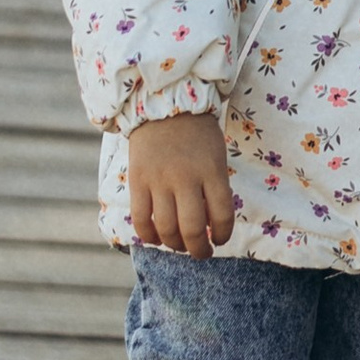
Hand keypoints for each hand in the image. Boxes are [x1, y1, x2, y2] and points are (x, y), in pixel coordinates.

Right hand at [127, 106, 234, 253]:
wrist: (163, 106)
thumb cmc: (197, 134)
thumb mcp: (216, 155)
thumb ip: (214, 187)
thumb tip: (209, 225)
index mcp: (212, 170)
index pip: (222, 215)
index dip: (222, 234)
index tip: (219, 240)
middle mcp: (186, 178)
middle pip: (192, 228)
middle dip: (198, 250)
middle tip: (200, 253)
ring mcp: (159, 180)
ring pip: (166, 228)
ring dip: (175, 245)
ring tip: (180, 246)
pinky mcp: (138, 181)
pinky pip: (141, 219)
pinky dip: (149, 235)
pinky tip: (157, 237)